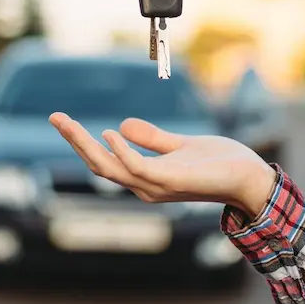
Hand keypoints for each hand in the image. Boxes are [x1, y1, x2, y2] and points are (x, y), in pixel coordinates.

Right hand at [48, 113, 276, 217]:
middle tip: (54, 116)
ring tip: (68, 122)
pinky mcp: (172, 181)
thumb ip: (153, 138)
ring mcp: (157, 186)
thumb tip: (121, 126)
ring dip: (87, 144)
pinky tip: (109, 132)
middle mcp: (145, 186)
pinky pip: (138, 168)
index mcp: (146, 177)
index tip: (62, 120)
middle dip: (74, 141)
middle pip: (99, 164)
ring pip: (111, 168)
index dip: (81, 141)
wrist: (250, 177)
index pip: (104, 160)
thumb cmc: (220, 164)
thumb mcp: (180, 145)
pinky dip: (122, 152)